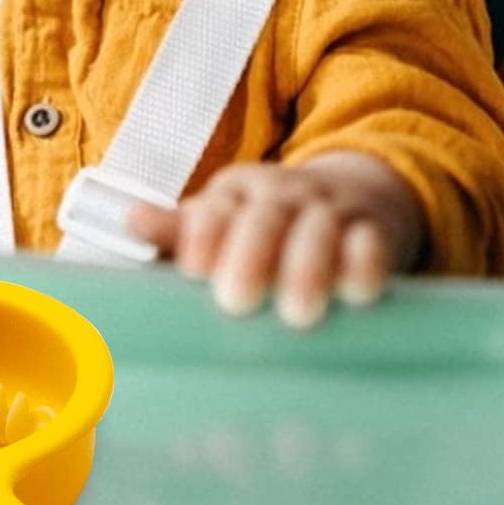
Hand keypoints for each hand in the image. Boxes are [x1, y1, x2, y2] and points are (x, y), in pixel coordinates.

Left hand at [127, 152, 426, 328]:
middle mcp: (282, 194)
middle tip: (236, 301)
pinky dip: (366, 264)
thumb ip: (182, 230)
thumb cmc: (271, 221)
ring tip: (297, 314)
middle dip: (251, 256)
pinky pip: (371, 242)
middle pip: (266, 216)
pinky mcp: (373, 229)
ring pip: (318, 229)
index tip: (193, 271)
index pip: (215, 208)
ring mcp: (330, 209)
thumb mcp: (225, 217)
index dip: (203, 236)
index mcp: (236, 192)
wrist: (357, 190)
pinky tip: (358, 294)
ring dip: (308, 268)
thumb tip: (130, 220)